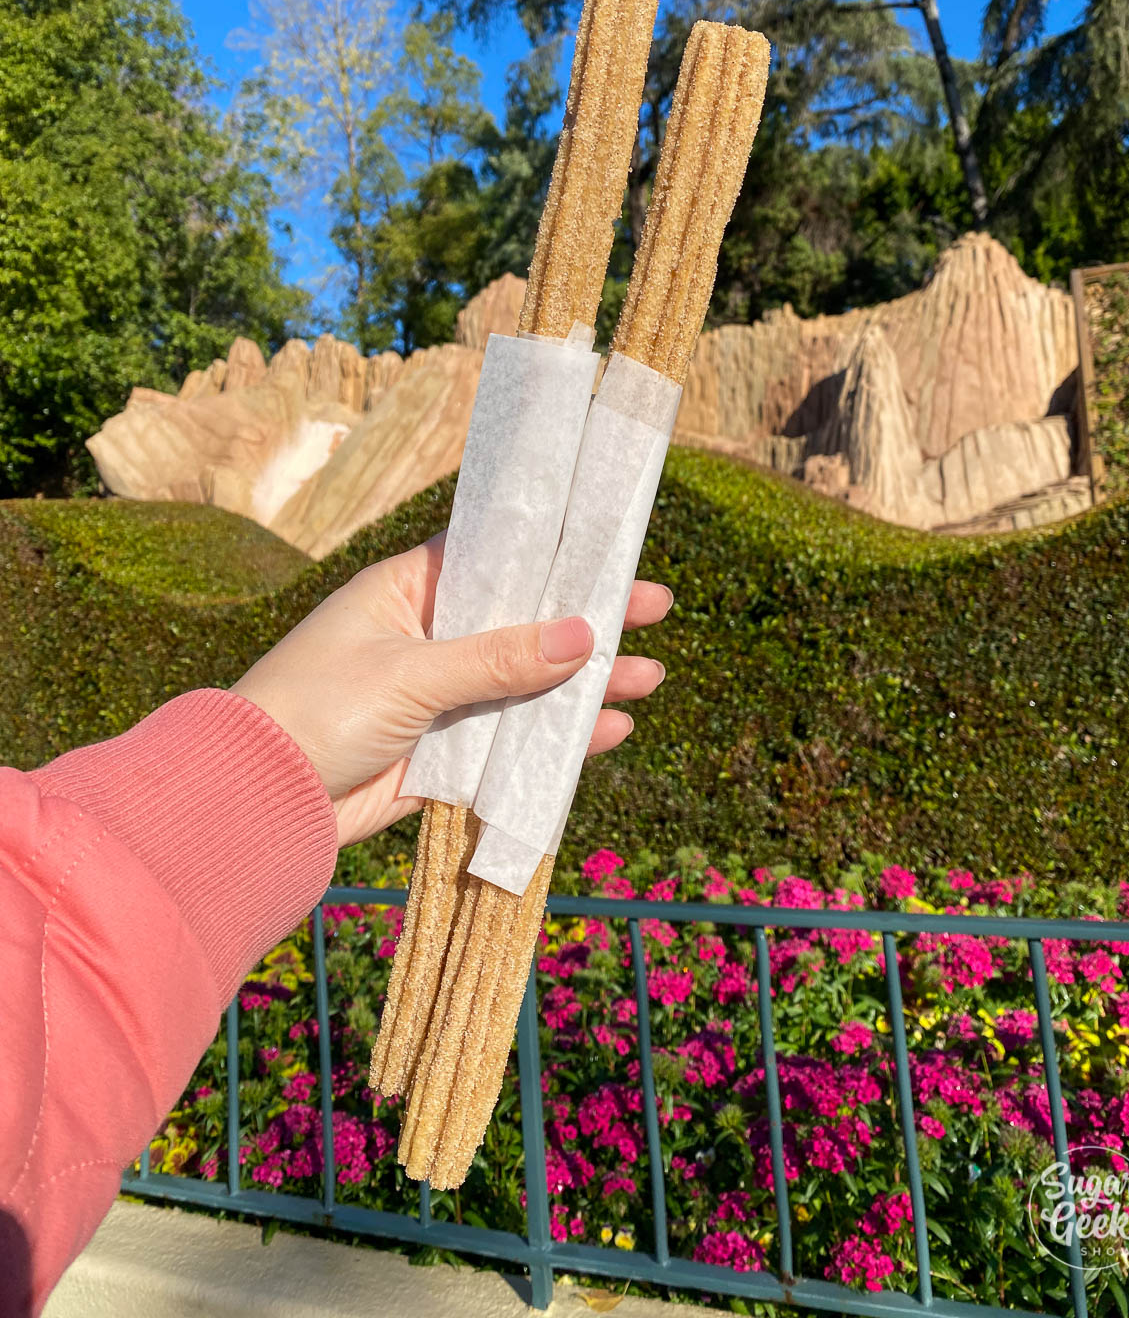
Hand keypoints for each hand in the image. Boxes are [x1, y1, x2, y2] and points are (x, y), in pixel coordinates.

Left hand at [230, 531, 671, 847]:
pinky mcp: (441, 755)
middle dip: (587, 620)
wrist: (254, 801)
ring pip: (526, 684)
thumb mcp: (412, 673)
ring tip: (647, 678)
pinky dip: (555, 739)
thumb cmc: (315, 709)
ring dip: (583, 684)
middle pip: (524, 622)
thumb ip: (497, 658)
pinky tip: (606, 732)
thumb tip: (582, 634)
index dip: (554, 554)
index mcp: (409, 592)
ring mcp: (437, 698)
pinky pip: (510, 741)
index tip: (611, 546)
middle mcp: (428, 638)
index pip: (494, 558)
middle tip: (655, 608)